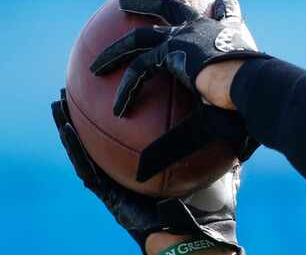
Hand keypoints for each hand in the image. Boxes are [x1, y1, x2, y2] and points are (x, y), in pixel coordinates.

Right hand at [51, 89, 242, 253]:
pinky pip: (91, 172)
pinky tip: (68, 130)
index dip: (124, 114)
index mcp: (152, 167)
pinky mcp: (112, 199)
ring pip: (90, 152)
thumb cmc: (212, 205)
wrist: (202, 235)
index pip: (136, 135)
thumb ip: (217, 142)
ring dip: (72, 130)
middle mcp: (131, 174)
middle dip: (91, 117)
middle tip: (76, 88)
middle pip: (107, 140)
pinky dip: (77, 151)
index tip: (116, 88)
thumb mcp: (215, 163)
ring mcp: (119, 186)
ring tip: (59, 104)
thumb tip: (228, 110)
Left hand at [89, 0, 268, 117]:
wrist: (251, 82)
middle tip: (125, 4)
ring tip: (96, 67)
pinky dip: (129, 91)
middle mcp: (201, 28)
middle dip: (145, 2)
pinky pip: (140, 71)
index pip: (222, 13)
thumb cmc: (254, 91)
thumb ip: (231, 110)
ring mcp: (184, 36)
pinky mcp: (170, 52)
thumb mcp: (245, 92)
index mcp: (222, 33)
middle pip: (168, 6)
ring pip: (140, 38)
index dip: (218, 6)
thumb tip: (236, 160)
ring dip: (115, 51)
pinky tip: (119, 110)